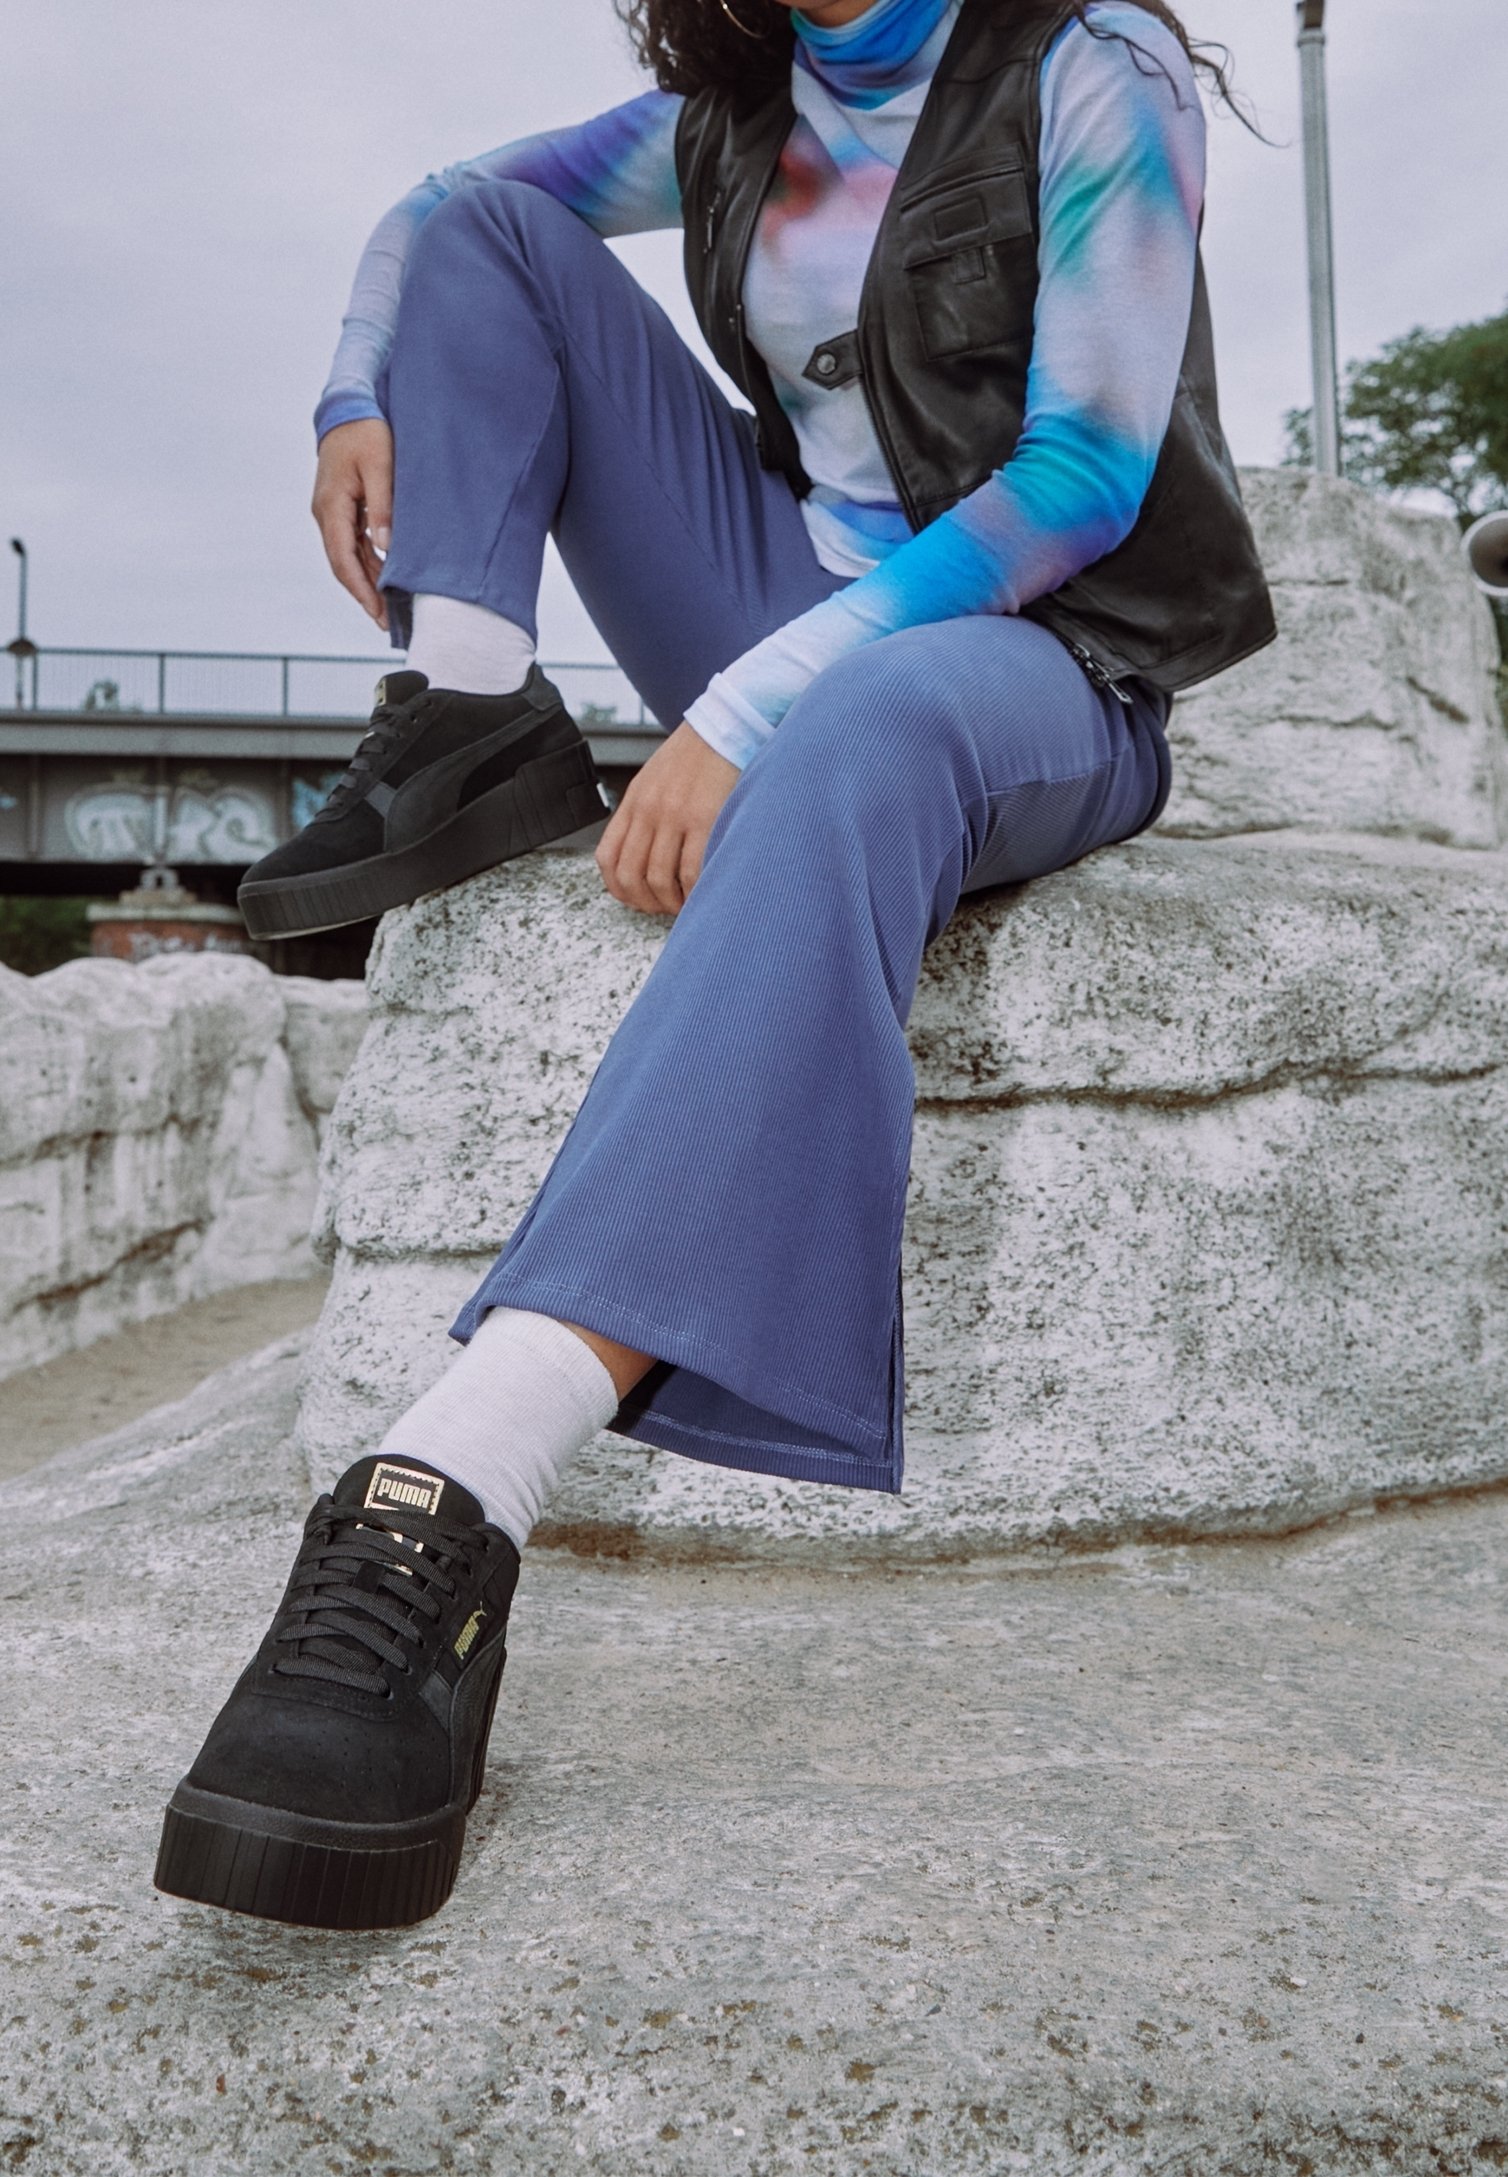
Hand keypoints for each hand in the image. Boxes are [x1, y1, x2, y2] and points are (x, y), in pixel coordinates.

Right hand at [312, 418, 393, 629]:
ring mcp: (333, 511)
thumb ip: (383, 505)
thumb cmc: (366, 432)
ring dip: (368, 581)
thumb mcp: (381, 465)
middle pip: (344, 564)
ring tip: (391, 607)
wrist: (350, 407)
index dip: (360, 590)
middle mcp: (326, 513)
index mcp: (331, 506)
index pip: (342, 559)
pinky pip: (355, 542)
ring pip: (349, 556)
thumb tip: (385, 545)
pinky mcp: (343, 508)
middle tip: (389, 622)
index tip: (378, 613)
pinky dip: (370, 562)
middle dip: (365, 594)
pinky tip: (386, 578)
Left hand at [595, 721, 740, 914]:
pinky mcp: (705, 819)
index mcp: (634, 802)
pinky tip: (703, 894)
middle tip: (664, 908)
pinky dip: (695, 893)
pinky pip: (693, 871)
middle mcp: (649, 810)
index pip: (608, 859)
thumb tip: (641, 854)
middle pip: (630, 876)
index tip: (639, 898)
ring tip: (686, 905)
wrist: (725, 727)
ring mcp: (675, 816)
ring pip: (659, 879)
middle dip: (646, 903)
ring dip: (671, 903)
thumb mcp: (655, 780)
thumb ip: (644, 814)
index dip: (620, 889)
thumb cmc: (696, 757)